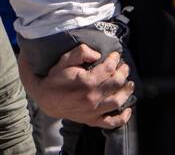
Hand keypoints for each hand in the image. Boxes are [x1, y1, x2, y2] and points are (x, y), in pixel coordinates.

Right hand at [18, 44, 133, 128]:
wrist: (45, 98)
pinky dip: (122, 118)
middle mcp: (92, 97)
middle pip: (116, 83)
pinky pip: (110, 123)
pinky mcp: (91, 120)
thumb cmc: (56, 77)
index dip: (115, 59)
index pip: (109, 68)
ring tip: (129, 84)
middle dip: (123, 72)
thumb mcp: (65, 60)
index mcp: (86, 81)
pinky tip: (128, 110)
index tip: (115, 55)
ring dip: (126, 91)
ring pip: (117, 101)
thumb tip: (97, 54)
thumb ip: (81, 52)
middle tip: (124, 67)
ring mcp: (93, 111)